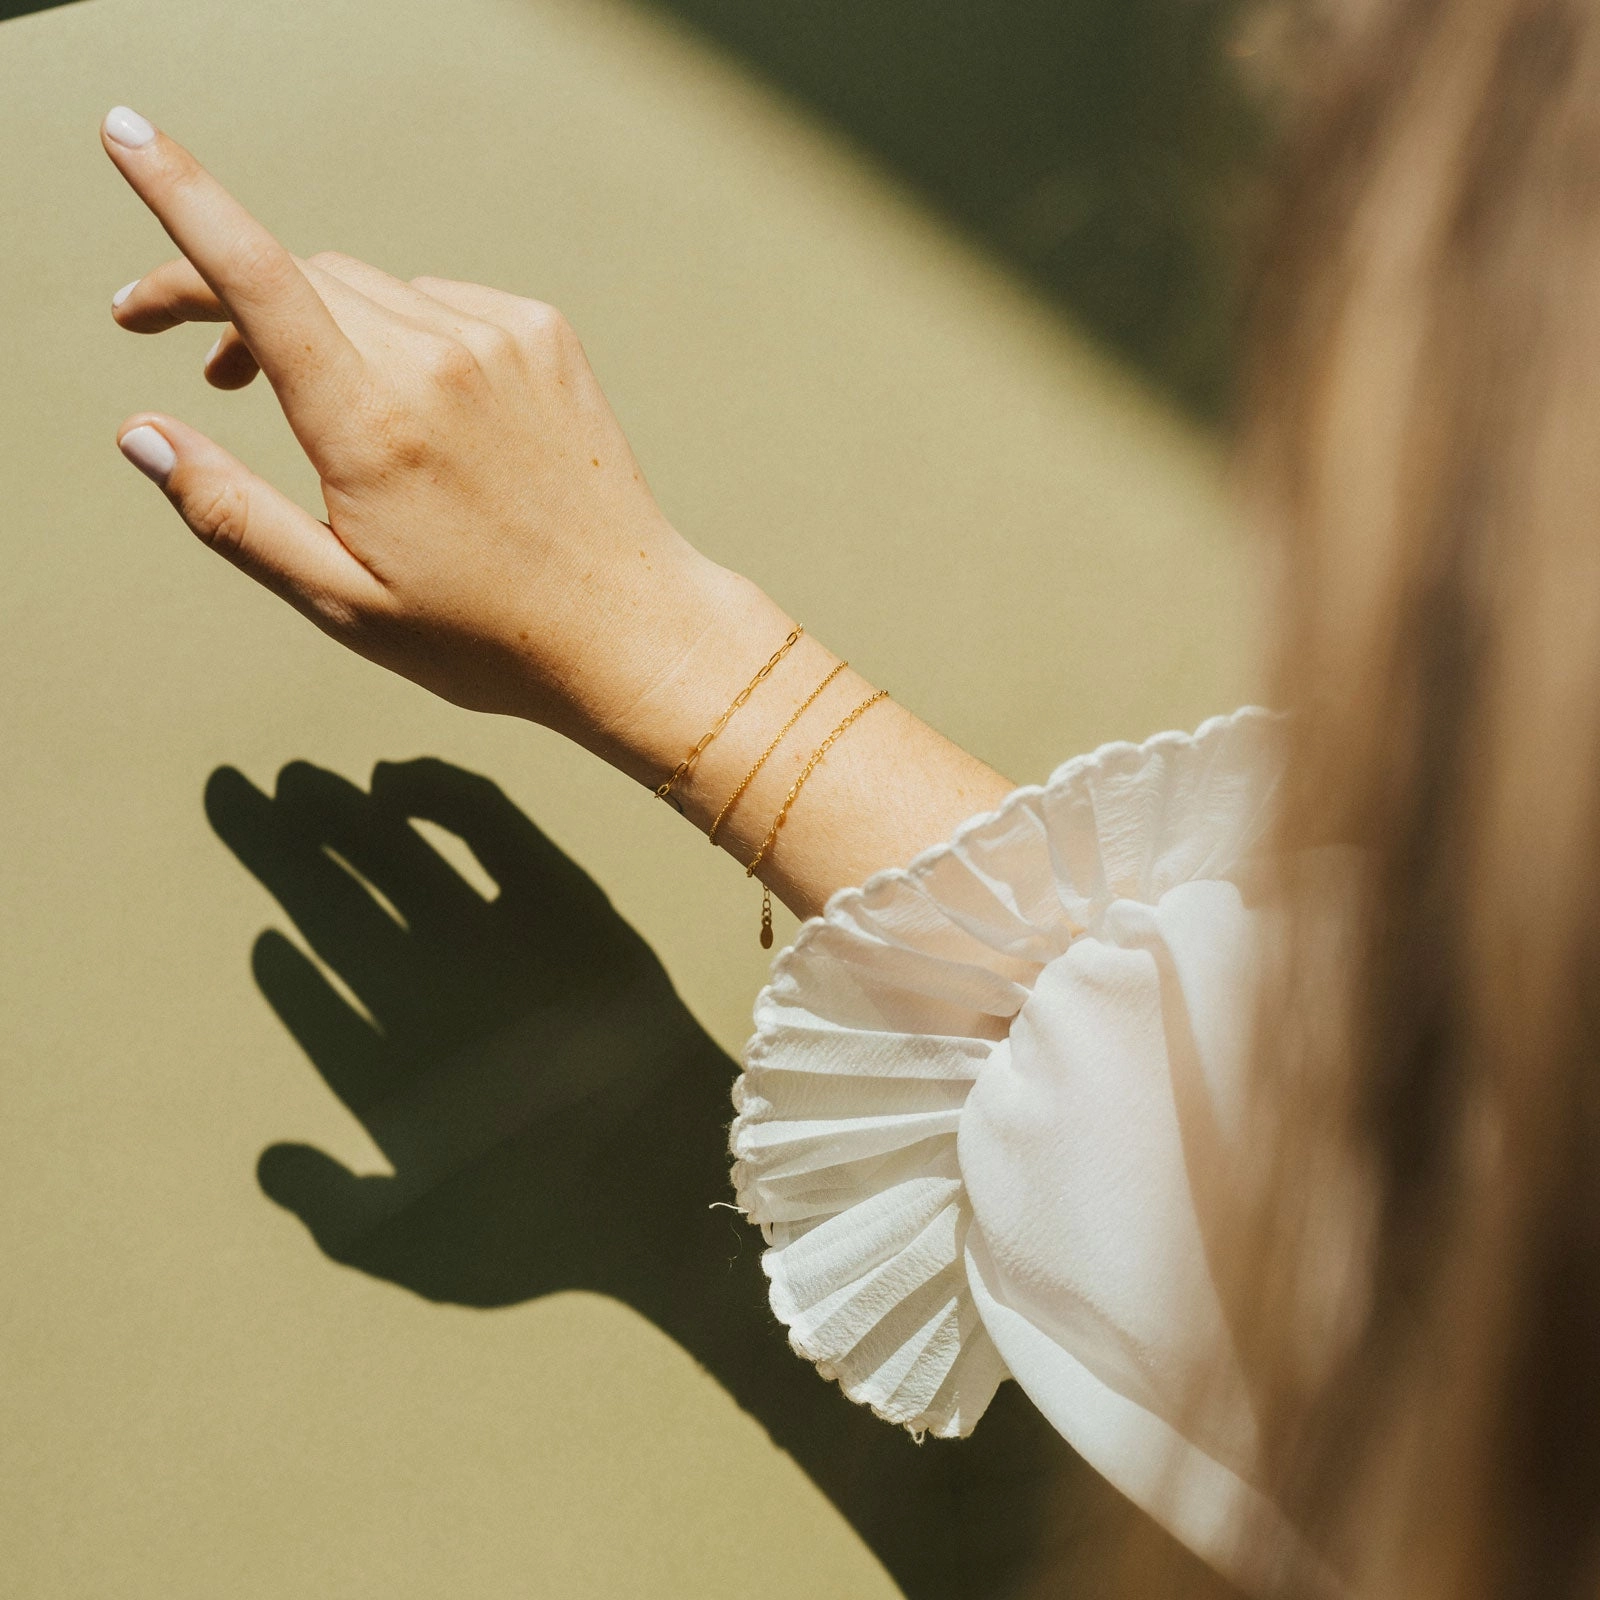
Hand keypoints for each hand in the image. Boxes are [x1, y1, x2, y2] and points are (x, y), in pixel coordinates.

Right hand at [101, 106, 742, 763]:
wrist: (630, 627)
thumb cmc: (483, 635)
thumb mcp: (341, 599)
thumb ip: (231, 512)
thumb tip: (142, 432)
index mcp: (374, 423)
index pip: (255, 276)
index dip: (178, 199)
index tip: (123, 134)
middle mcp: (439, 358)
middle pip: (300, 277)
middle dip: (229, 297)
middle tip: (199, 361)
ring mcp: (501, 335)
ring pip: (367, 290)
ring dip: (319, 323)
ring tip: (315, 405)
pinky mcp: (544, 332)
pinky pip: (438, 301)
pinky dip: (401, 333)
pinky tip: (416, 409)